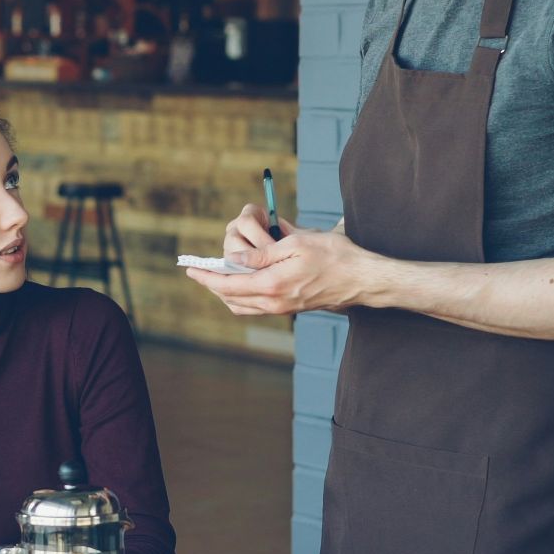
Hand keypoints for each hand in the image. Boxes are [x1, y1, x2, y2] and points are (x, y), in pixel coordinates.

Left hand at [186, 207, 377, 316]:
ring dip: (226, 292)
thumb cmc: (334, 255)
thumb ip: (262, 254)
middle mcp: (275, 302)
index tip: (191, 270)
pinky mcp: (291, 308)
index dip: (207, 277)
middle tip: (201, 271)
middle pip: (231, 298)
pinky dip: (243, 296)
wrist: (362, 279)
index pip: (228, 285)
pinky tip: (242, 282)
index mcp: (273, 285)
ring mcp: (283, 308)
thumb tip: (235, 258)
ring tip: (217, 276)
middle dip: (213, 285)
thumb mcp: (296, 244)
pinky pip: (257, 307)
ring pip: (243, 306)